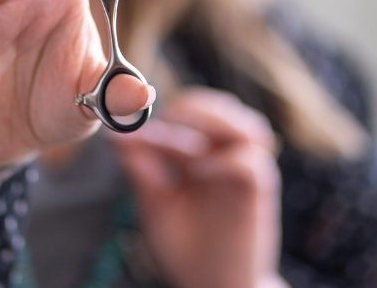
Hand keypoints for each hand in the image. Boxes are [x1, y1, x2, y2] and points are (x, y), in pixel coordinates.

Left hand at [110, 87, 283, 287]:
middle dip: (189, 109)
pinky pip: (249, 161)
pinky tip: (199, 171)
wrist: (213, 286)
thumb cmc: (186, 247)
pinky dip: (223, 159)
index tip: (129, 126)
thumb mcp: (156, 203)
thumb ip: (142, 169)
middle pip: (220, 106)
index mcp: (203, 153)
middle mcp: (229, 156)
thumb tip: (116, 135)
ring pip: (247, 124)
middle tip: (161, 129)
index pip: (190, 111)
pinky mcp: (260, 192)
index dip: (162, 113)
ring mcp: (248, 171)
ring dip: (213, 124)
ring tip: (182, 143)